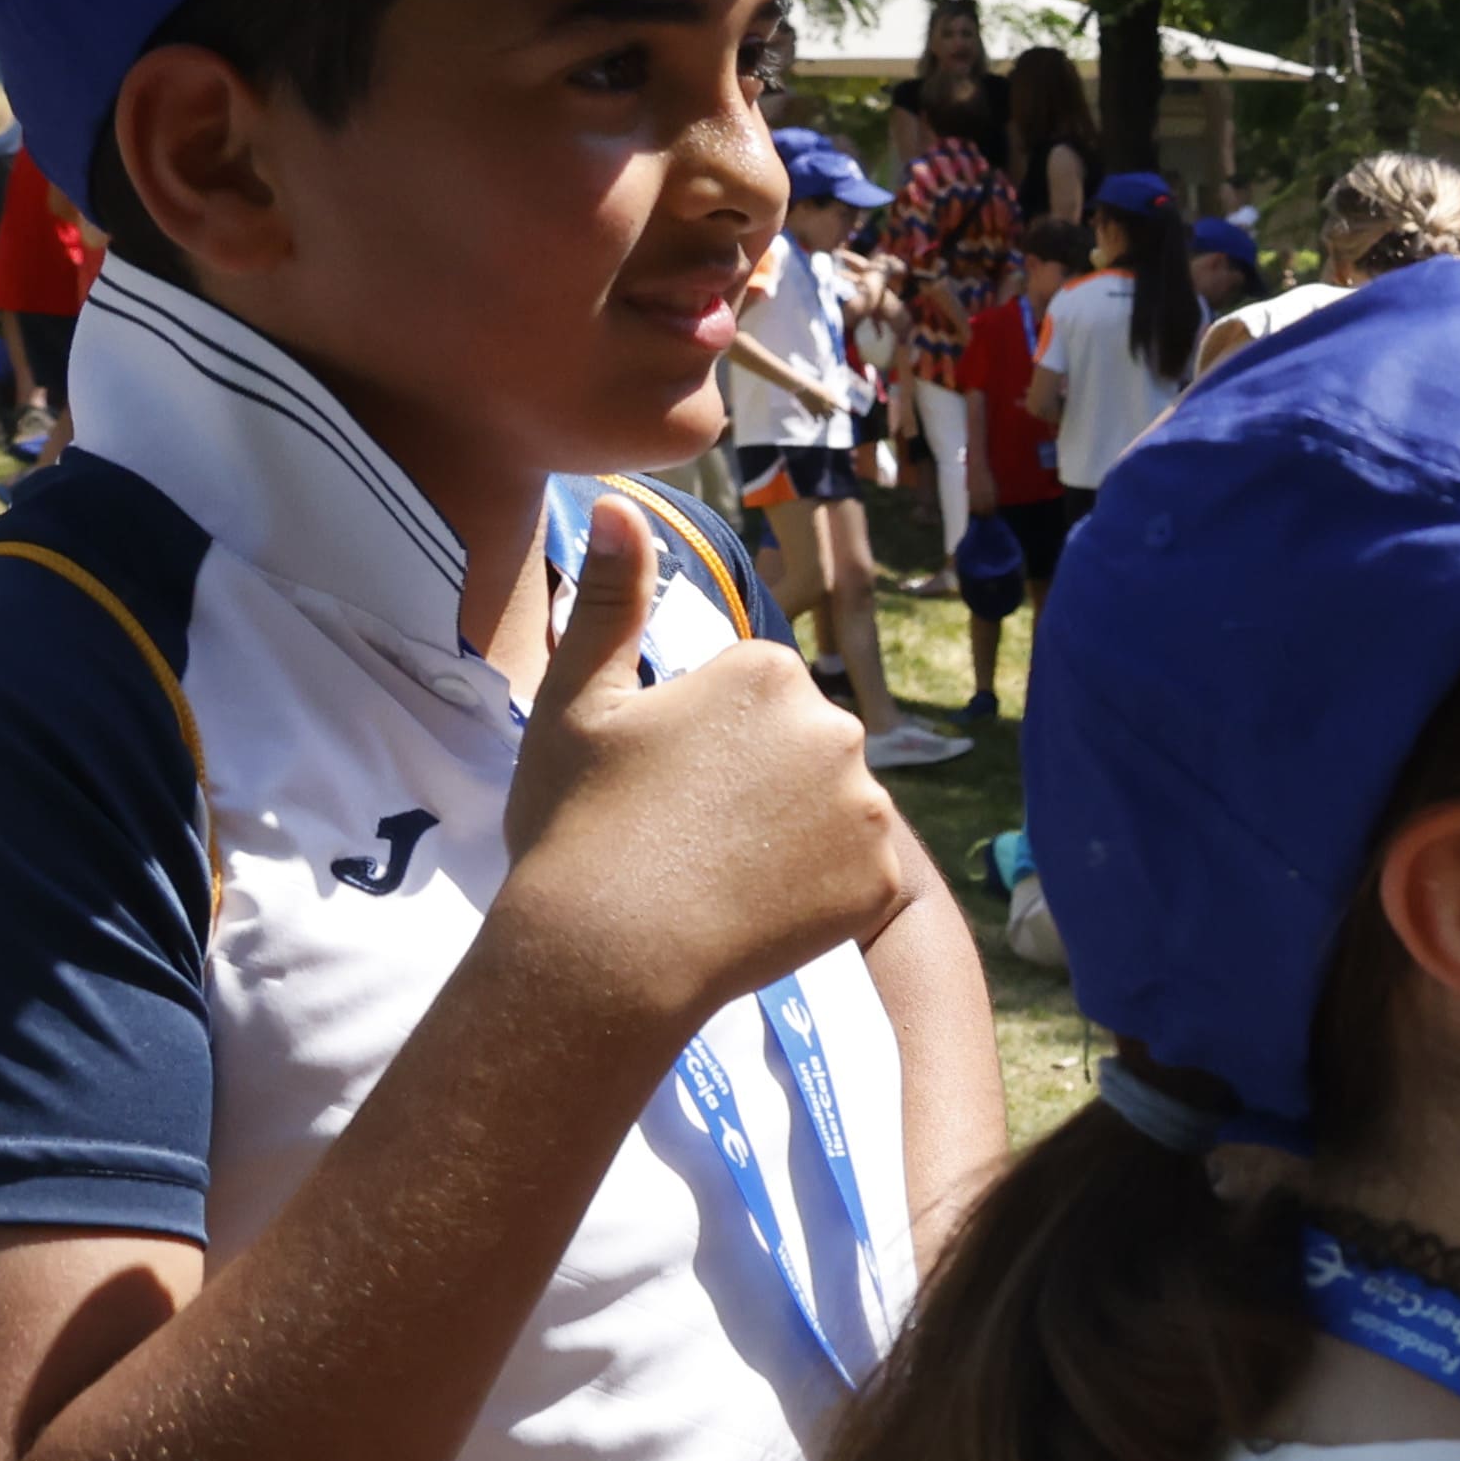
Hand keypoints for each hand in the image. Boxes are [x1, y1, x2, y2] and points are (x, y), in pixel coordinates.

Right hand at [493, 493, 899, 1026]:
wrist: (607, 954)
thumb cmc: (578, 822)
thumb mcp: (577, 701)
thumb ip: (611, 599)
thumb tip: (622, 507)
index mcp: (766, 671)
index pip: (752, 690)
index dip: (699, 738)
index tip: (659, 779)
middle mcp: (835, 725)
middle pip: (800, 744)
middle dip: (755, 778)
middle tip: (684, 830)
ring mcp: (867, 805)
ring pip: (831, 807)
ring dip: (790, 831)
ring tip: (717, 871)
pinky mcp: (882, 878)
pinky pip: (855, 873)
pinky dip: (816, 889)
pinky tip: (754, 907)